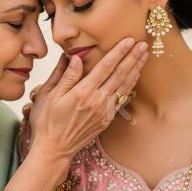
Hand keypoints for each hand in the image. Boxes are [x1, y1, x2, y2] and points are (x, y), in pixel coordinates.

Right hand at [29, 38, 148, 163]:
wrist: (54, 150)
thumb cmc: (47, 122)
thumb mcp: (49, 96)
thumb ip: (65, 75)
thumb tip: (75, 58)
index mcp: (82, 92)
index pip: (105, 66)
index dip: (119, 52)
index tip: (129, 40)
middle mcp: (97, 101)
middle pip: (120, 74)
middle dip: (133, 57)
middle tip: (144, 44)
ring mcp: (104, 111)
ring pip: (124, 86)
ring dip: (136, 69)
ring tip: (144, 56)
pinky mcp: (107, 119)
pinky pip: (121, 98)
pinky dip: (129, 85)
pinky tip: (134, 76)